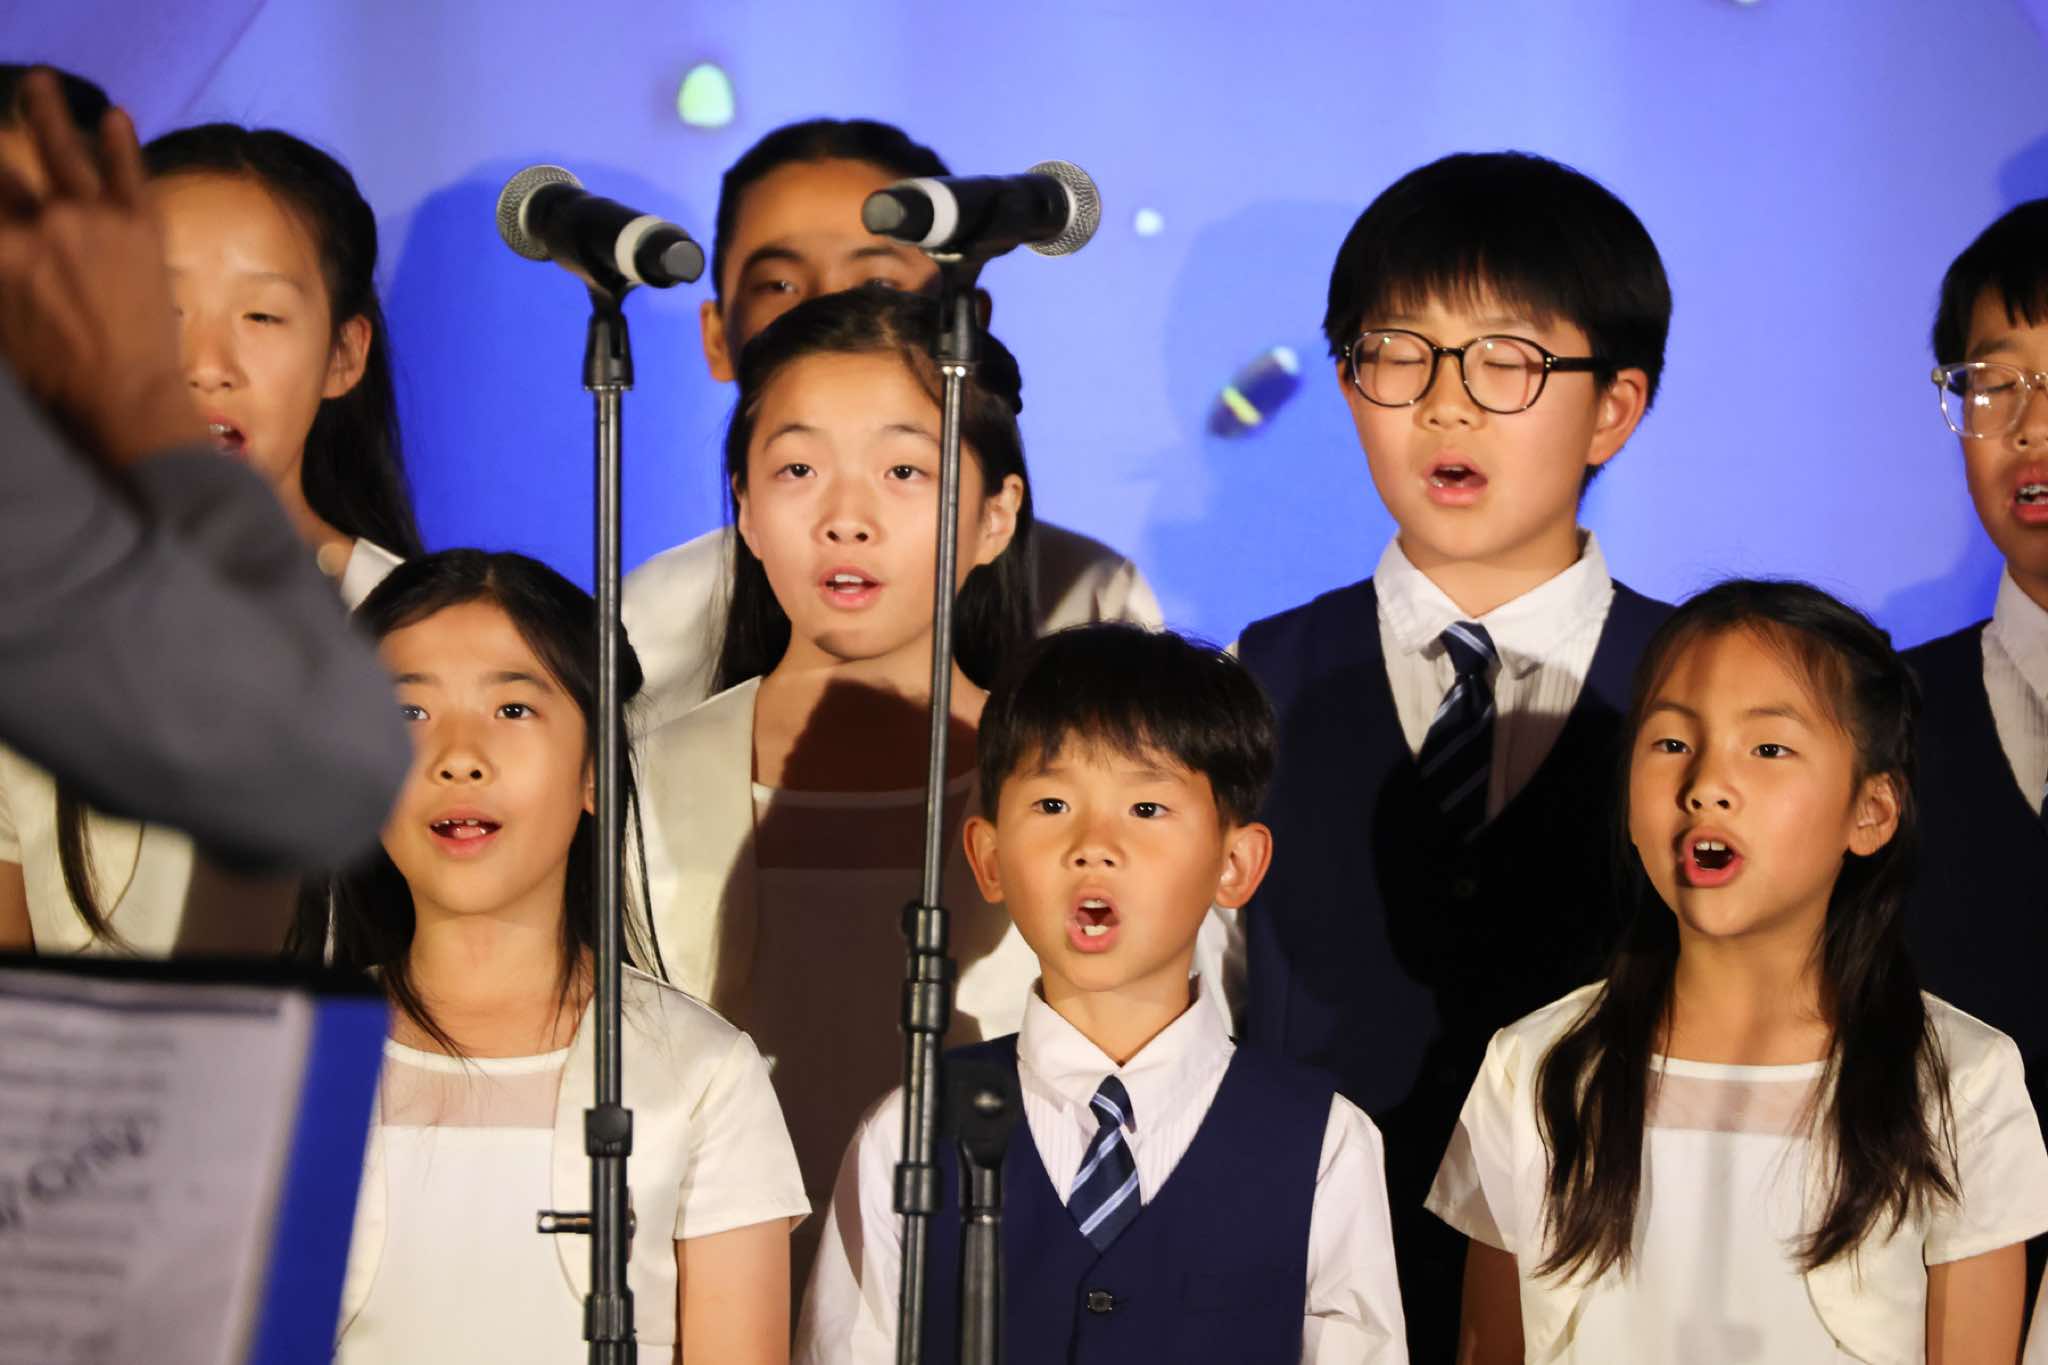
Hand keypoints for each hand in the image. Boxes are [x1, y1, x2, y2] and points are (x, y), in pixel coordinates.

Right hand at [0, 69, 200, 467]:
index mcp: (0, 251)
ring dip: (49, 111)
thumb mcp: (0, 326)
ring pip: (63, 150)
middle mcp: (41, 224)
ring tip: (42, 82)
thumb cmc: (56, 381)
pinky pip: (129, 173)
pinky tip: (116, 115)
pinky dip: (121, 142)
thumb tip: (7, 253)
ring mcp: (95, 220)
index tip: (2, 200)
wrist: (130, 403)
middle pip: (6, 174)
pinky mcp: (142, 228)